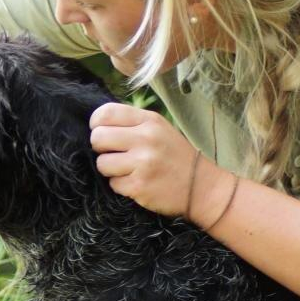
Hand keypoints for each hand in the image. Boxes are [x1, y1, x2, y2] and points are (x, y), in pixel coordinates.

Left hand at [89, 102, 218, 216]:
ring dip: (110, 169)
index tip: (102, 132)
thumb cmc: (175, 156)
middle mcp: (146, 139)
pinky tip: (136, 182)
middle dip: (100, 148)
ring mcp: (143, 163)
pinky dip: (120, 185)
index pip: (106, 113)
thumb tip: (96, 124)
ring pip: (101, 163)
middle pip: (98, 137)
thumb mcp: (159, 128)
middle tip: (113, 153)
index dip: (96, 124)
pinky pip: (113, 184)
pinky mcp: (139, 186)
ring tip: (127, 169)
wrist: (204, 187)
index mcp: (149, 121)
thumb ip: (130, 123)